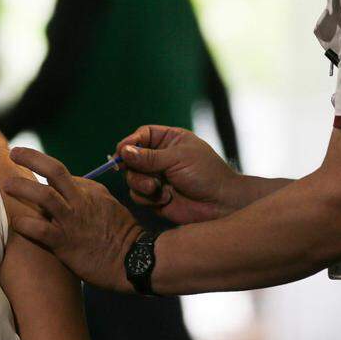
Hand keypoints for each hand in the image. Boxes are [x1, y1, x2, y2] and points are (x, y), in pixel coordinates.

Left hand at [5, 147, 141, 291]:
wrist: (133, 261)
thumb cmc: (121, 236)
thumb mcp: (108, 206)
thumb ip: (88, 196)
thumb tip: (71, 187)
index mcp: (90, 191)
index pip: (62, 174)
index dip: (43, 172)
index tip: (31, 173)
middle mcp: (80, 201)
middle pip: (54, 170)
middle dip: (31, 157)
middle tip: (13, 152)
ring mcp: (72, 221)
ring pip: (44, 196)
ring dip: (22, 188)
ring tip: (6, 185)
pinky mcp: (65, 242)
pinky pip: (39, 229)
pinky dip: (24, 224)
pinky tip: (16, 223)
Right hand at [116, 125, 240, 223]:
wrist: (220, 204)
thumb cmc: (205, 174)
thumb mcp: (177, 159)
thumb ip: (148, 157)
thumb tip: (123, 151)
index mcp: (169, 141)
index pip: (141, 135)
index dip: (129, 142)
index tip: (120, 151)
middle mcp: (160, 158)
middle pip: (131, 157)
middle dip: (132, 166)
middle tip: (132, 171)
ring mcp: (157, 178)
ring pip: (131, 178)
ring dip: (140, 183)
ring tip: (156, 188)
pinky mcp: (155, 197)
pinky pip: (138, 195)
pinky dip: (148, 198)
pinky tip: (165, 199)